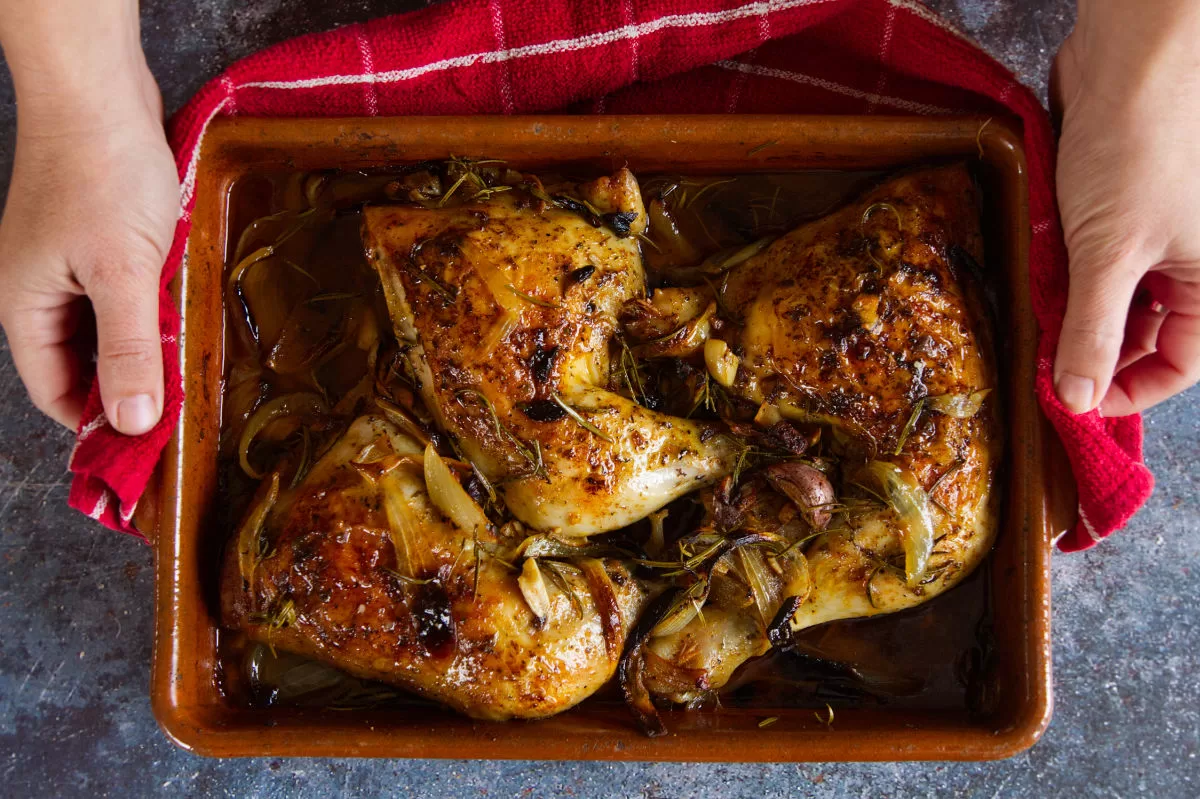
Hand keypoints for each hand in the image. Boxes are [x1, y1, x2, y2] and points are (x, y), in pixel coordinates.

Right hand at [0, 2, 178, 434]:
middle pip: (81, 364)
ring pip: (105, 329)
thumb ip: (126, 349)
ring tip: (189, 370)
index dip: (100, 424)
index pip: (56, 392)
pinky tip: (182, 318)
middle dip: (127, 388)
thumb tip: (130, 421)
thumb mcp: (122, 273)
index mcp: (26, 308)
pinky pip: (120, 295)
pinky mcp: (95, 242)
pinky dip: (147, 312)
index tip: (149, 449)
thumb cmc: (102, 175)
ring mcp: (65, 265)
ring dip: (142, 349)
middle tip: (181, 413)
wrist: (100, 93)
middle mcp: (37, 291)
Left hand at [1052, 0, 1199, 415]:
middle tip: (1043, 362)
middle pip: (1148, 335)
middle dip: (1096, 350)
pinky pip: (1099, 260)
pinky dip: (1070, 275)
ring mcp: (1159, 234)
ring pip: (1119, 298)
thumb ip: (1092, 331)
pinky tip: (1040, 278)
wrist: (1127, 59)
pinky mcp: (1123, 209)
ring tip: (1038, 321)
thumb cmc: (1139, 148)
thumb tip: (1078, 399)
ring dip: (1077, 313)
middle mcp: (1194, 261)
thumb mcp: (1110, 254)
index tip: (1072, 401)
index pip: (1181, 365)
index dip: (1128, 390)